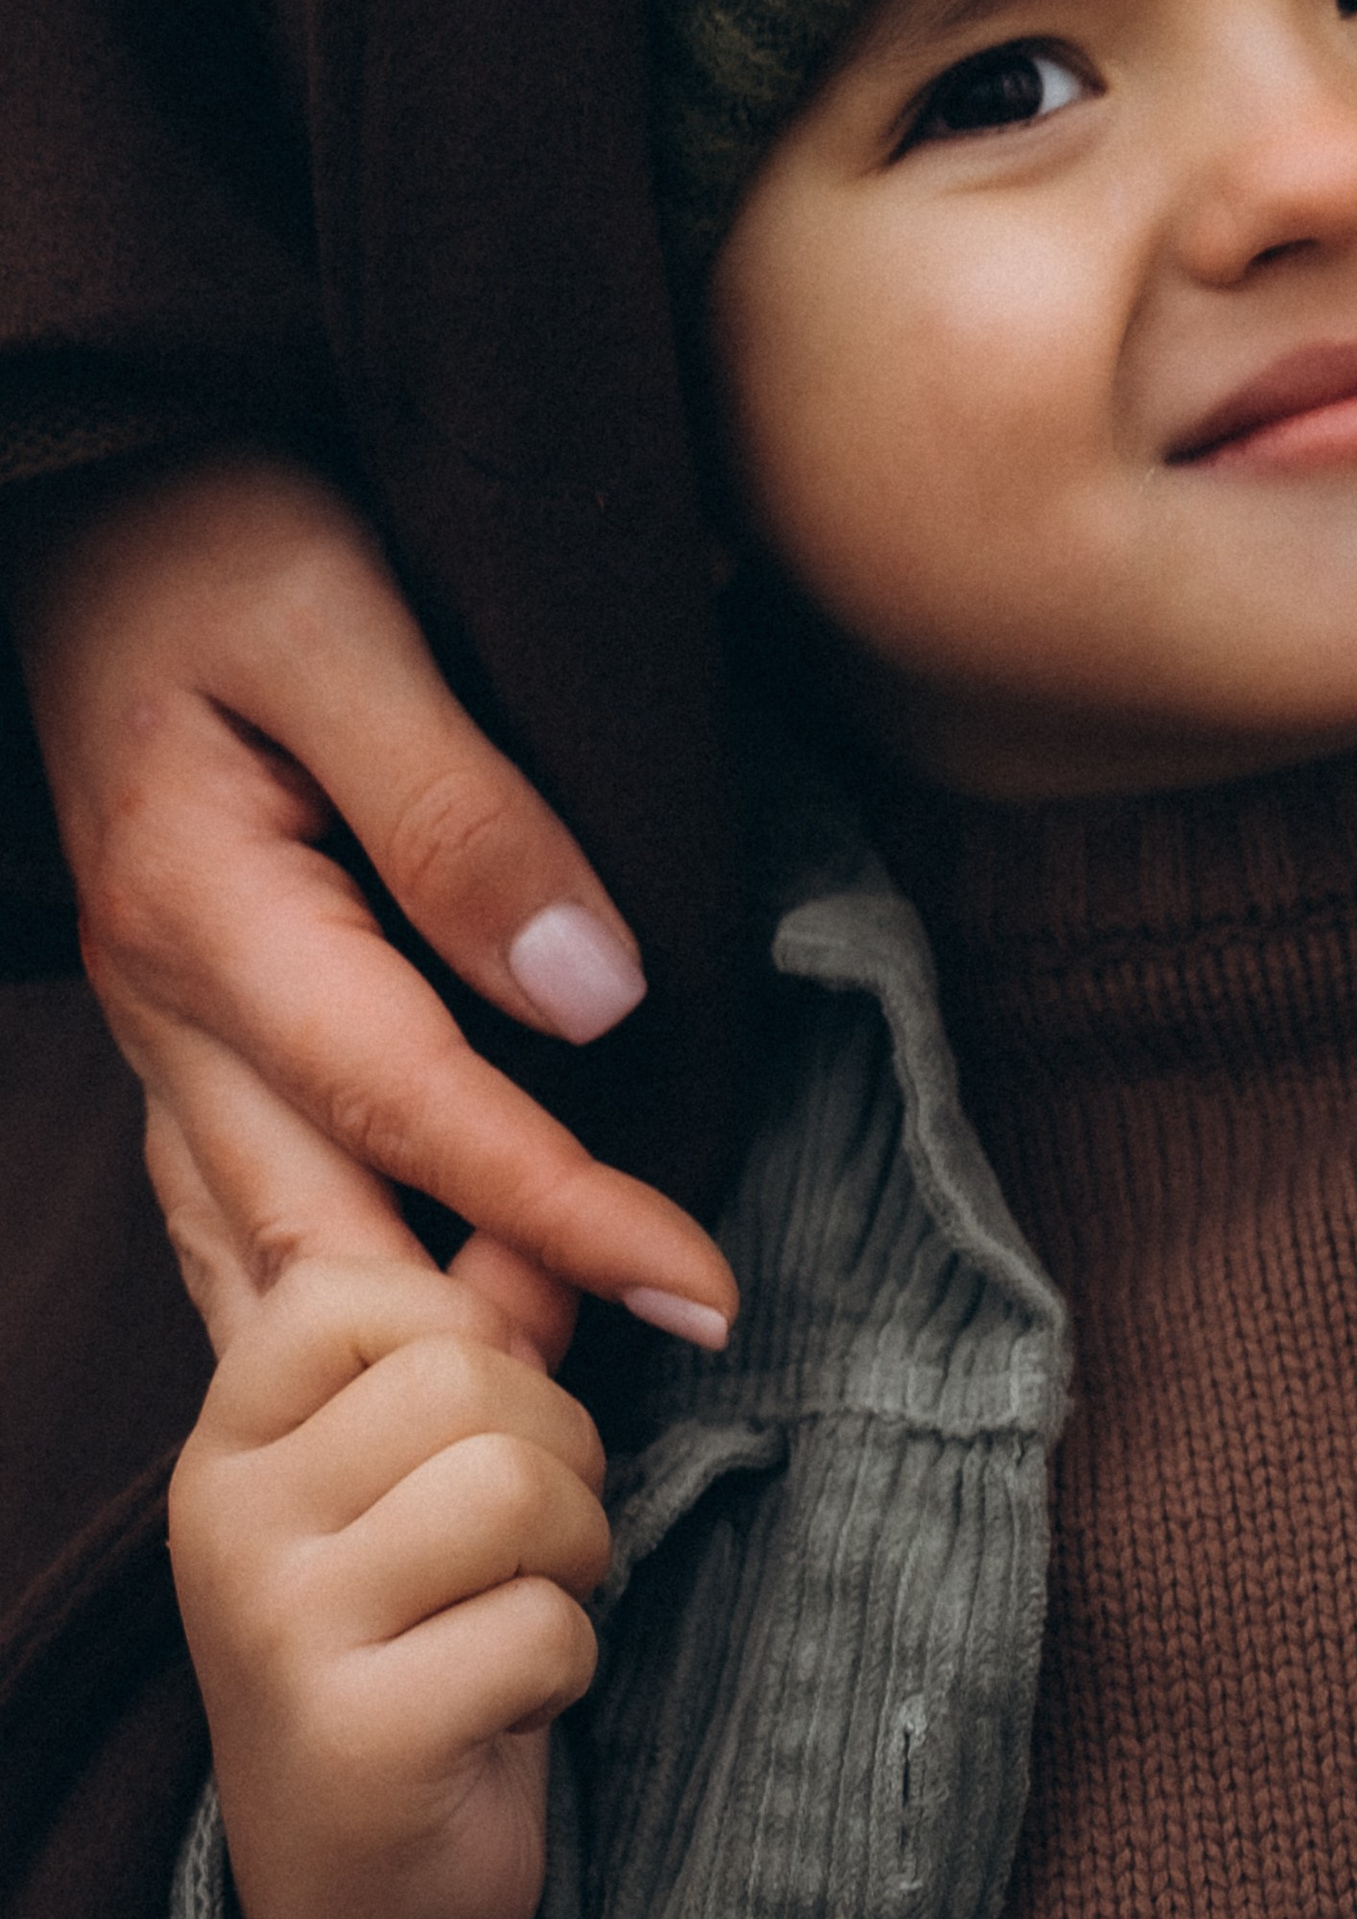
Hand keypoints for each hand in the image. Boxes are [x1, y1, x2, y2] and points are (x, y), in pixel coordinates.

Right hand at [6, 449, 734, 1351]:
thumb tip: (592, 993)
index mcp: (208, 913)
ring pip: (256, 1243)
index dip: (562, 1214)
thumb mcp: (349, 626)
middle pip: (316, 1227)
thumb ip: (464, 809)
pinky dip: (316, 1287)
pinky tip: (393, 1338)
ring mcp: (158, 1019)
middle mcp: (166, 998)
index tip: (699, 1294)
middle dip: (466, 1338)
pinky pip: (231, 1197)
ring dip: (383, 1343)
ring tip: (530, 1420)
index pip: (413, 1106)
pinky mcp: (182, 1012)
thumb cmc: (231, 529)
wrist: (96, 487)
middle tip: (615, 1431)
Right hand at [167, 1258, 611, 1918]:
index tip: (476, 1439)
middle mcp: (228, 1518)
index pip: (364, 1286)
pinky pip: (543, 1627)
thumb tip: (550, 1222)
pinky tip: (507, 1708)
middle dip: (561, 1457)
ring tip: (520, 1613)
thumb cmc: (410, 1654)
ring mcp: (278, 1628)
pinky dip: (568, 1666)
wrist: (358, 1900)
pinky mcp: (356, 1736)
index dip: (481, 1344)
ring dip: (575, 1557)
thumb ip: (478, 1337)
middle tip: (529, 1551)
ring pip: (515, 1487)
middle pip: (471, 1378)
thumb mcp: (422, 1478)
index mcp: (234, 1435)